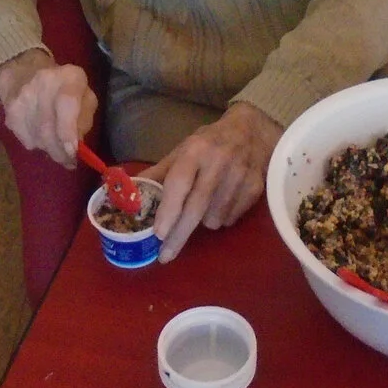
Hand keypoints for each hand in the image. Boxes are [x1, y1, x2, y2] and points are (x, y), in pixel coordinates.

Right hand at [0, 48, 97, 168]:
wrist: (23, 72)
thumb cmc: (64, 89)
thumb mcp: (84, 97)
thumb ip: (85, 120)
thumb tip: (77, 148)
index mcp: (70, 77)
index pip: (67, 103)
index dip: (68, 131)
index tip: (72, 151)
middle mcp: (44, 82)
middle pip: (50, 128)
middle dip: (61, 152)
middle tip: (69, 160)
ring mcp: (23, 97)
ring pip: (39, 139)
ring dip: (50, 149)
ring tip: (56, 145)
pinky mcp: (10, 111)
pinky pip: (27, 140)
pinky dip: (36, 144)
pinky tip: (40, 134)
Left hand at [134, 101, 282, 262]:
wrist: (251, 131)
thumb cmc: (209, 143)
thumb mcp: (182, 150)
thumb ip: (160, 172)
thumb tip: (132, 192)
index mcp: (195, 150)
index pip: (179, 182)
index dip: (169, 209)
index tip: (158, 233)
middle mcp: (218, 162)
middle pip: (197, 207)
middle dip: (179, 234)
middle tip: (165, 255)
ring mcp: (239, 176)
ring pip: (214, 218)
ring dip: (202, 222)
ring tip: (202, 205)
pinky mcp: (255, 189)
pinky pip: (231, 219)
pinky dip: (221, 218)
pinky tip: (221, 202)